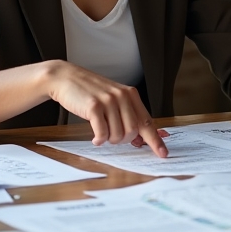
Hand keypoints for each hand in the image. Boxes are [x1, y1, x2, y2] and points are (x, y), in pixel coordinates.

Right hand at [43, 61, 168, 156]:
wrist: (67, 78)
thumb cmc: (90, 92)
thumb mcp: (113, 99)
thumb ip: (127, 114)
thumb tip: (139, 138)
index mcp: (131, 95)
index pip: (147, 121)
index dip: (156, 140)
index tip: (163, 153)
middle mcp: (123, 96)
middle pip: (133, 132)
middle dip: (122, 140)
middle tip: (111, 136)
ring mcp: (109, 101)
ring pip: (118, 134)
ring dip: (109, 140)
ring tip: (101, 133)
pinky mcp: (94, 106)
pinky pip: (102, 133)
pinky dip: (99, 140)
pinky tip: (95, 138)